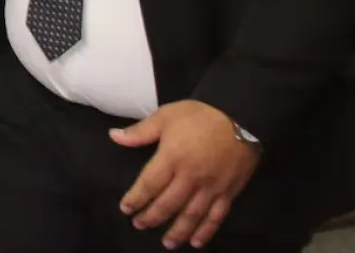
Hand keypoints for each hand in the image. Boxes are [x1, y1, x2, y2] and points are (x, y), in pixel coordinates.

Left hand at [113, 100, 260, 248]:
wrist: (240, 115)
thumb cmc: (199, 115)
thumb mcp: (165, 116)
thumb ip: (140, 131)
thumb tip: (113, 136)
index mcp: (172, 158)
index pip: (149, 184)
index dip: (136, 199)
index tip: (126, 208)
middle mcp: (191, 177)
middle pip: (168, 204)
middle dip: (152, 217)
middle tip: (139, 225)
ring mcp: (211, 187)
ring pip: (191, 215)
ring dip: (177, 231)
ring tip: (166, 242)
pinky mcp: (229, 192)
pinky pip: (216, 216)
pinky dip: (206, 231)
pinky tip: (196, 241)